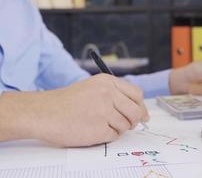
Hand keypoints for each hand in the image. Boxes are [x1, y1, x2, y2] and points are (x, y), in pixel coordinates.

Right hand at [0, 74, 148, 146]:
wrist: (43, 112)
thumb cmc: (67, 102)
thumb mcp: (93, 87)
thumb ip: (116, 95)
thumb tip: (140, 111)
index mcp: (108, 82)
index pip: (137, 94)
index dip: (141, 106)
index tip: (142, 114)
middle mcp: (108, 94)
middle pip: (136, 111)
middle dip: (134, 120)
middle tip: (128, 124)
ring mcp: (104, 111)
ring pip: (126, 125)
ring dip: (117, 128)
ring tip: (99, 124)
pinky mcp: (99, 128)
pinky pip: (114, 136)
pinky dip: (107, 136)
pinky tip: (93, 129)